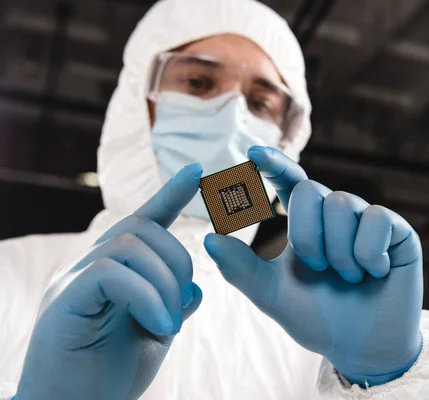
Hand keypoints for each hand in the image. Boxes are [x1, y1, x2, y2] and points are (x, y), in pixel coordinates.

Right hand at [15, 164, 203, 399]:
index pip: (144, 221)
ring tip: (168, 322)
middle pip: (142, 227)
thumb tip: (196, 288)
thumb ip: (172, 306)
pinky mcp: (64, 299)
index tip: (197, 172)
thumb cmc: (110, 376)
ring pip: (130, 245)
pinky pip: (111, 272)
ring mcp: (72, 280)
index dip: (171, 195)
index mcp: (113, 271)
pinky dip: (147, 296)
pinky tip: (160, 326)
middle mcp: (89, 267)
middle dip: (178, 259)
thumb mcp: (154, 335)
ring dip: (165, 282)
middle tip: (183, 302)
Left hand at [204, 147, 422, 386]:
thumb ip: (242, 269)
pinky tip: (376, 272)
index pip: (289, 181)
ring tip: (349, 277)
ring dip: (338, 251)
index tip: (251, 153)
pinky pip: (376, 218)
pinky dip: (368, 253)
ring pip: (341, 203)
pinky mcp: (398, 231)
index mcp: (306, 223)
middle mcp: (336, 215)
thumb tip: (208, 238)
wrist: (360, 348)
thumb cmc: (317, 319)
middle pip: (312, 190)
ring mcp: (367, 220)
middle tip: (320, 269)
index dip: (273, 163)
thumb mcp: (273, 295)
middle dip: (307, 235)